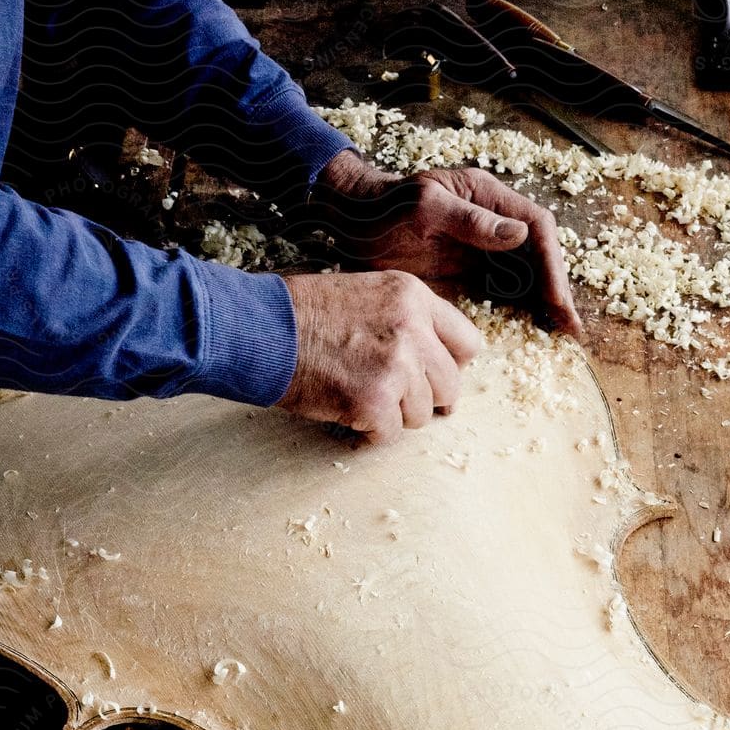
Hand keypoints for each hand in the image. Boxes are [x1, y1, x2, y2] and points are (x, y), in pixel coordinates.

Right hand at [279, 269, 482, 444]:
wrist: (262, 329)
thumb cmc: (304, 315)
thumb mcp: (368, 295)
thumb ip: (406, 322)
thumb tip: (435, 364)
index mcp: (413, 297)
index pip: (467, 343)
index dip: (451, 366)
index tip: (433, 377)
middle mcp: (413, 329)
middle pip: (450, 386)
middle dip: (424, 398)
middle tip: (394, 398)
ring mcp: (397, 366)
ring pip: (422, 415)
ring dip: (393, 415)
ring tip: (359, 395)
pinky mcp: (375, 401)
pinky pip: (389, 434)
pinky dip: (368, 431)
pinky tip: (346, 409)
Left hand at [311, 151, 582, 338]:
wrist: (353, 223)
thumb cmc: (383, 210)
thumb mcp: (424, 209)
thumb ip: (471, 221)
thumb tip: (518, 234)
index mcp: (487, 196)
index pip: (536, 227)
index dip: (551, 264)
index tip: (555, 298)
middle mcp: (492, 219)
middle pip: (538, 253)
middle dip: (556, 288)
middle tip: (569, 327)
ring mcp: (483, 245)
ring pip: (526, 273)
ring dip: (545, 301)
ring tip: (560, 333)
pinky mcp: (470, 269)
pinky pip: (505, 288)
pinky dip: (522, 307)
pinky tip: (533, 327)